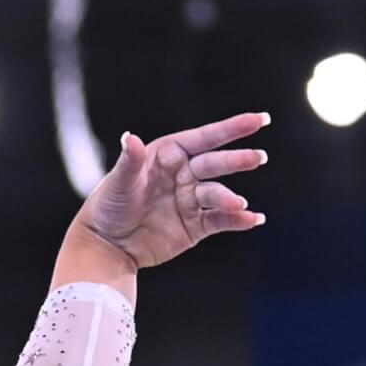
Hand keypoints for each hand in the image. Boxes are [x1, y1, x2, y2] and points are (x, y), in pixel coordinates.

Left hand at [73, 112, 270, 269]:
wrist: (106, 245)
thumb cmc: (108, 206)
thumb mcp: (119, 182)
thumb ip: (130, 161)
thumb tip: (130, 138)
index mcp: (169, 154)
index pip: (204, 138)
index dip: (231, 128)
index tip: (258, 120)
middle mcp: (184, 174)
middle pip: (215, 164)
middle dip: (237, 160)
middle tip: (257, 158)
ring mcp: (191, 200)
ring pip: (217, 194)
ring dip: (231, 198)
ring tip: (239, 204)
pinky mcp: (195, 226)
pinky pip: (220, 220)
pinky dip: (237, 220)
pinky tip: (252, 219)